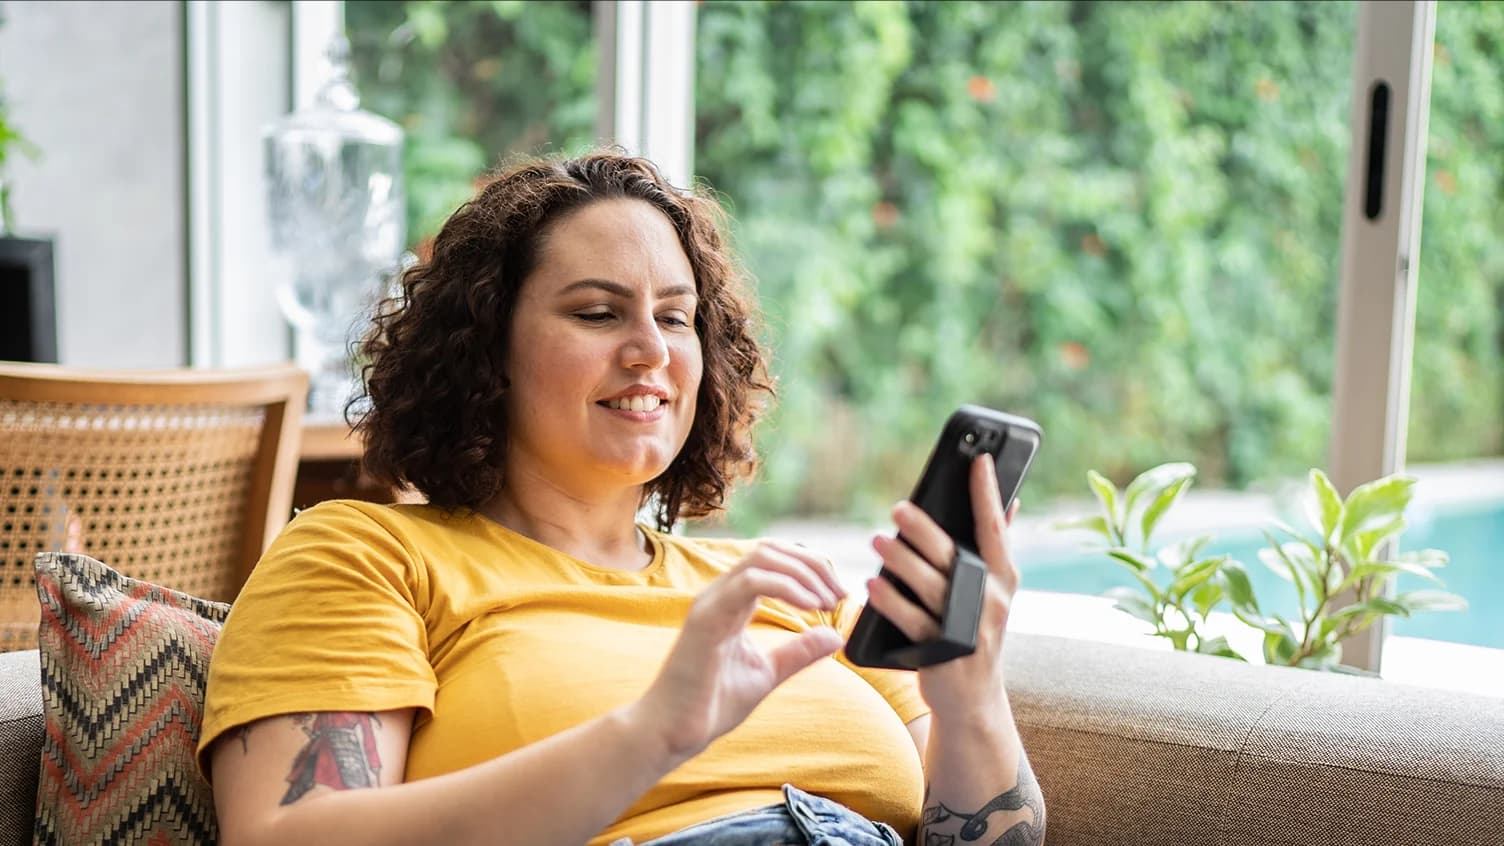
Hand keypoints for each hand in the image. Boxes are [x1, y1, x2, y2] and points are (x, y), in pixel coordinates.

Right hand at [638, 542, 846, 759]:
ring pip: (762, 558)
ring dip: (803, 573)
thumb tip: (836, 635)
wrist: (672, 731)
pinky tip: (808, 607)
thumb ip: (799, 651)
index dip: (810, 569)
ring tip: (826, 601)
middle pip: (771, 550)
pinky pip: (750, 583)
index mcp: (733, 602)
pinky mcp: (706, 618)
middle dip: (812, 565)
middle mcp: (720, 594)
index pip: (774, 561)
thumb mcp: (767, 672)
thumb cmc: (711, 703)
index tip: (837, 596)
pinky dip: (787, 587)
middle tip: (838, 595)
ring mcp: (711, 602)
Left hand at [864, 454, 1020, 723]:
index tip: (981, 460)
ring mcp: (967, 629)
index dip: (989, 493)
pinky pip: (912, 621)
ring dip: (901, 561)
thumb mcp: (994, 593)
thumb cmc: (975, 632)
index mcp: (1004, 579)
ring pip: (930, 586)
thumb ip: (996, 548)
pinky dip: (891, 601)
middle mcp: (990, 601)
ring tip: (877, 541)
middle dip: (925, 530)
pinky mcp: (942, 652)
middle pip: (954, 556)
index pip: (996, 528)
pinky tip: (873, 585)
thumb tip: (1010, 501)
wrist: (972, 700)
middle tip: (898, 508)